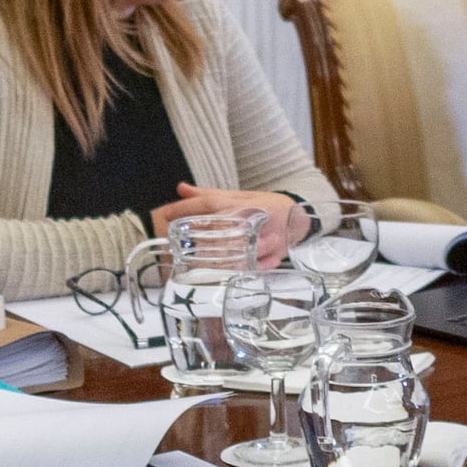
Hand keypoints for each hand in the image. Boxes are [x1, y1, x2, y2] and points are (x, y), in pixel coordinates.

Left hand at [170, 183, 309, 261]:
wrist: (300, 217)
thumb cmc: (265, 206)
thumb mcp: (240, 196)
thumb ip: (210, 194)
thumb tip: (180, 188)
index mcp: (244, 203)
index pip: (211, 203)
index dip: (188, 208)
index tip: (167, 214)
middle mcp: (255, 220)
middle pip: (223, 226)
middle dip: (199, 236)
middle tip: (177, 244)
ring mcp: (267, 240)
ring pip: (242, 249)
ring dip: (221, 257)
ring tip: (198, 265)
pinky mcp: (276, 257)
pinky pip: (257, 266)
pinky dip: (243, 270)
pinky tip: (227, 277)